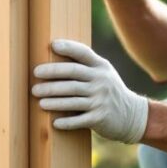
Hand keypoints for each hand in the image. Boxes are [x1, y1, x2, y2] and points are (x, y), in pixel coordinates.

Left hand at [31, 39, 148, 143]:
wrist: (131, 115)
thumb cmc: (108, 91)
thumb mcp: (103, 74)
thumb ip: (85, 65)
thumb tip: (55, 52)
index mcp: (101, 67)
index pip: (83, 54)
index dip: (68, 48)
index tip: (52, 45)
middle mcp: (101, 81)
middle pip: (73, 75)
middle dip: (52, 74)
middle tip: (35, 75)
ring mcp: (101, 100)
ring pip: (73, 98)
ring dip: (54, 99)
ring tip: (39, 99)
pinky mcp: (100, 118)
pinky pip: (79, 120)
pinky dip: (66, 122)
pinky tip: (54, 122)